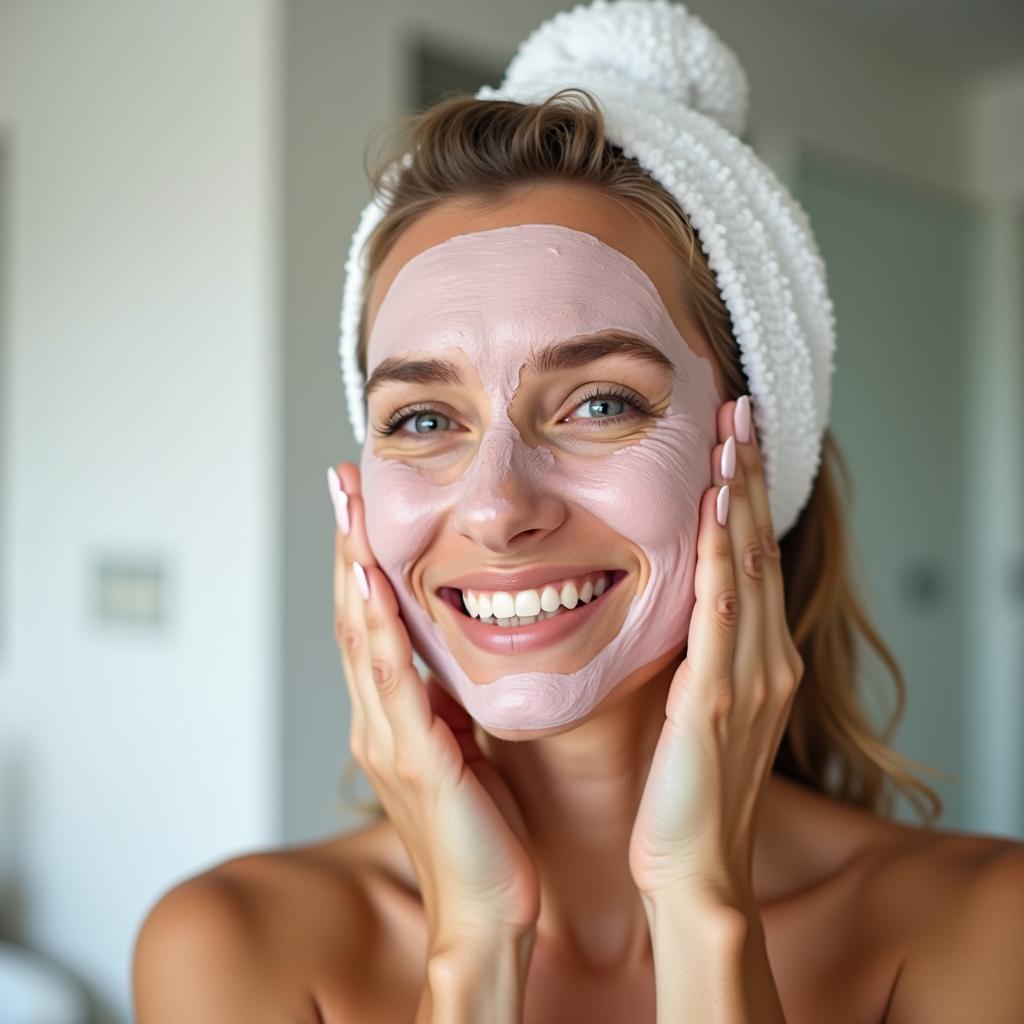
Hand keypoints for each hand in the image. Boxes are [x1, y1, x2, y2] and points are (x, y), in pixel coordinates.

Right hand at [328, 462, 540, 947]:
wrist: (488, 914)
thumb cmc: (484, 838)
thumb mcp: (464, 753)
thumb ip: (448, 707)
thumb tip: (454, 661)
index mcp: (394, 719)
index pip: (371, 623)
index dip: (363, 560)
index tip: (364, 503)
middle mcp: (379, 721)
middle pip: (354, 616)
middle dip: (348, 544)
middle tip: (346, 479)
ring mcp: (390, 739)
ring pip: (362, 637)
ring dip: (354, 566)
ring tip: (351, 505)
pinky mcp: (416, 759)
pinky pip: (392, 682)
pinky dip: (378, 628)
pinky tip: (370, 583)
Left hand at [627, 395, 804, 908]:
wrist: (694, 871)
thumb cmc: (684, 795)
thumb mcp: (696, 710)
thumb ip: (694, 658)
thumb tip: (668, 609)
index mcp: (757, 661)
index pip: (755, 559)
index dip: (746, 496)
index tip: (733, 439)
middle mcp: (767, 659)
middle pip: (762, 546)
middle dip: (751, 474)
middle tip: (741, 409)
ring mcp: (751, 676)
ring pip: (751, 565)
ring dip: (741, 494)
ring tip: (733, 431)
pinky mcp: (720, 697)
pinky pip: (724, 611)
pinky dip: (725, 554)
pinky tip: (717, 508)